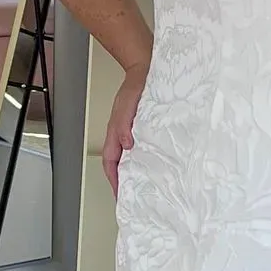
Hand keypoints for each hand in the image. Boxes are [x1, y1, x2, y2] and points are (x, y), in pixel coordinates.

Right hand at [102, 64, 147, 196]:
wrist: (148, 70)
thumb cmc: (136, 86)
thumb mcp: (127, 104)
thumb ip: (124, 124)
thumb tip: (126, 144)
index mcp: (116, 133)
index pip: (111, 163)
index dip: (114, 180)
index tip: (120, 195)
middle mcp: (125, 137)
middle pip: (121, 165)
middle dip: (124, 183)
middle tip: (133, 199)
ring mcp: (137, 135)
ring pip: (133, 159)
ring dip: (137, 174)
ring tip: (147, 189)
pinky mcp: (149, 131)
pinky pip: (147, 151)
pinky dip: (150, 162)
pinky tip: (160, 167)